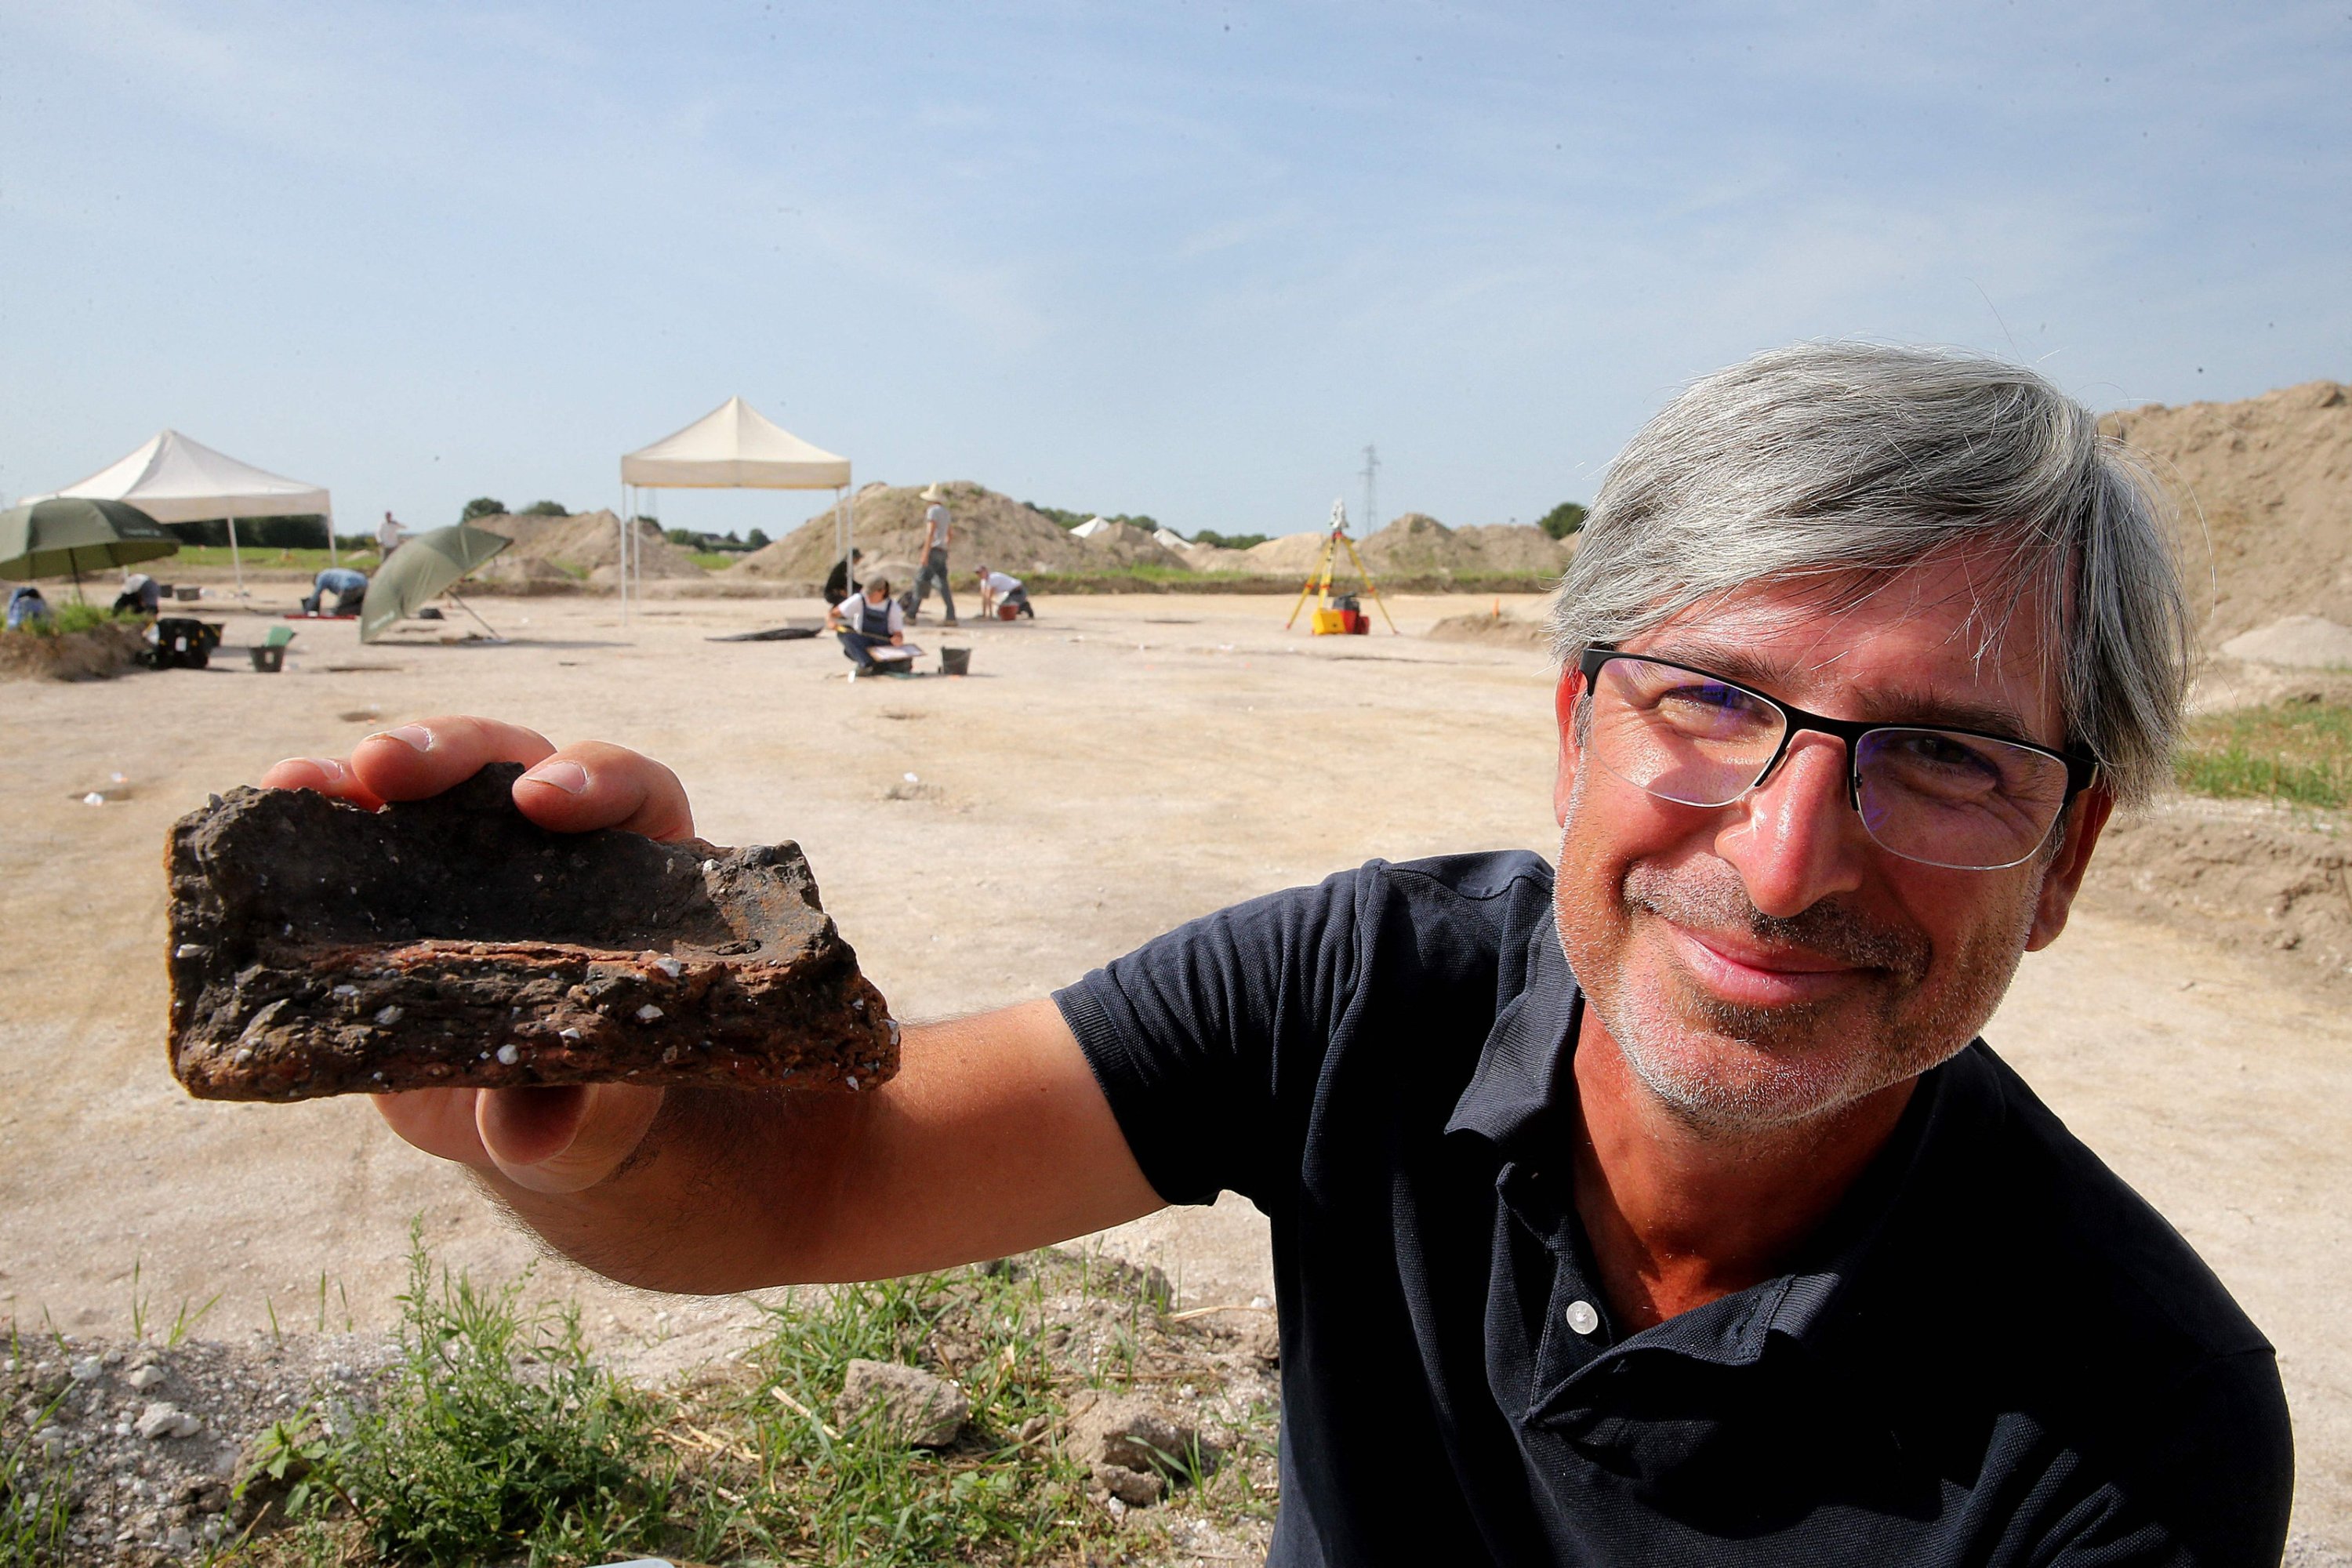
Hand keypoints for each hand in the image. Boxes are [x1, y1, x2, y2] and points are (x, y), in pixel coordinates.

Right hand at [260, 716, 692, 1191]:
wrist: (526, 1122)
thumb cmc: (586, 1098)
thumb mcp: (587, 1112)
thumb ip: (570, 1110)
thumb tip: (534, 1134)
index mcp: (634, 878)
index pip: (631, 795)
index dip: (596, 780)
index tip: (547, 797)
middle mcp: (552, 843)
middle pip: (512, 761)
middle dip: (451, 753)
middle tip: (390, 767)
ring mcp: (467, 853)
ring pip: (423, 781)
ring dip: (360, 771)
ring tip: (298, 784)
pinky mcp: (392, 882)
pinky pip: (354, 829)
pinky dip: (311, 815)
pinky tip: (264, 816)